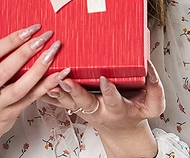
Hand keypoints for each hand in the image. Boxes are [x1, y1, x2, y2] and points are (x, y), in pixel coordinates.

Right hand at [0, 0, 65, 150]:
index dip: (12, 40)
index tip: (31, 28)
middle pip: (6, 69)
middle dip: (28, 51)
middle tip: (47, 36)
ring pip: (21, 85)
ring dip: (41, 68)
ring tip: (55, 51)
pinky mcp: (11, 113)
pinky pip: (32, 98)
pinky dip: (47, 85)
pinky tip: (61, 73)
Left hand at [39, 60, 164, 156]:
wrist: (121, 126)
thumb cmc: (135, 111)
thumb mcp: (153, 104)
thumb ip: (155, 87)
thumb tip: (149, 64)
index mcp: (117, 109)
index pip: (113, 101)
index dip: (109, 91)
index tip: (104, 79)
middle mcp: (97, 110)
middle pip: (84, 103)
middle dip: (74, 91)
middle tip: (65, 79)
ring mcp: (82, 109)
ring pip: (66, 102)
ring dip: (55, 91)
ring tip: (46, 79)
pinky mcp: (72, 105)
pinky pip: (55, 100)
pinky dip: (44, 92)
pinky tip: (34, 82)